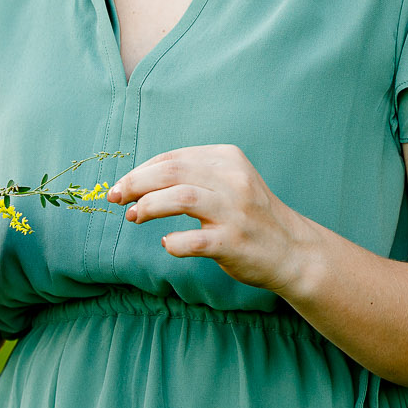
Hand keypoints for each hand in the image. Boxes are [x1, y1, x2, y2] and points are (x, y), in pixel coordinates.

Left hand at [106, 144, 319, 294]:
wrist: (292, 251)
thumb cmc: (250, 216)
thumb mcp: (229, 182)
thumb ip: (193, 176)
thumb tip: (138, 181)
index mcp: (228, 159)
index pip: (173, 157)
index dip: (140, 170)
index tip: (121, 185)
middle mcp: (233, 180)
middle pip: (171, 171)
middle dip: (136, 182)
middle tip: (115, 196)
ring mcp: (235, 212)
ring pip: (181, 197)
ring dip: (148, 206)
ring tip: (133, 215)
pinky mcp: (233, 242)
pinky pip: (193, 240)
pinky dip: (173, 241)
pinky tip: (168, 243)